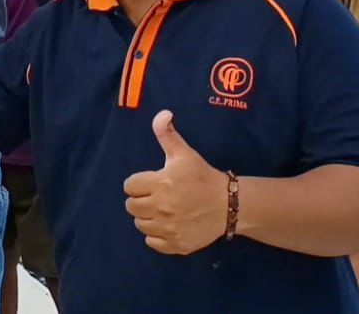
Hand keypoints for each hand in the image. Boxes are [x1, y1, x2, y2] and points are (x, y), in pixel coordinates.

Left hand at [124, 110, 227, 254]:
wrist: (229, 204)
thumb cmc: (202, 177)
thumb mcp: (184, 153)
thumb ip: (167, 134)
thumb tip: (162, 113)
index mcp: (159, 183)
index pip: (129, 186)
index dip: (138, 183)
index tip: (151, 182)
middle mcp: (161, 207)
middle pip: (131, 207)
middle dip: (141, 200)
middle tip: (156, 196)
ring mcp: (168, 228)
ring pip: (140, 225)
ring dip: (147, 218)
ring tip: (162, 210)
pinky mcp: (176, 244)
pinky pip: (152, 242)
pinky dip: (156, 236)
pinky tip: (167, 225)